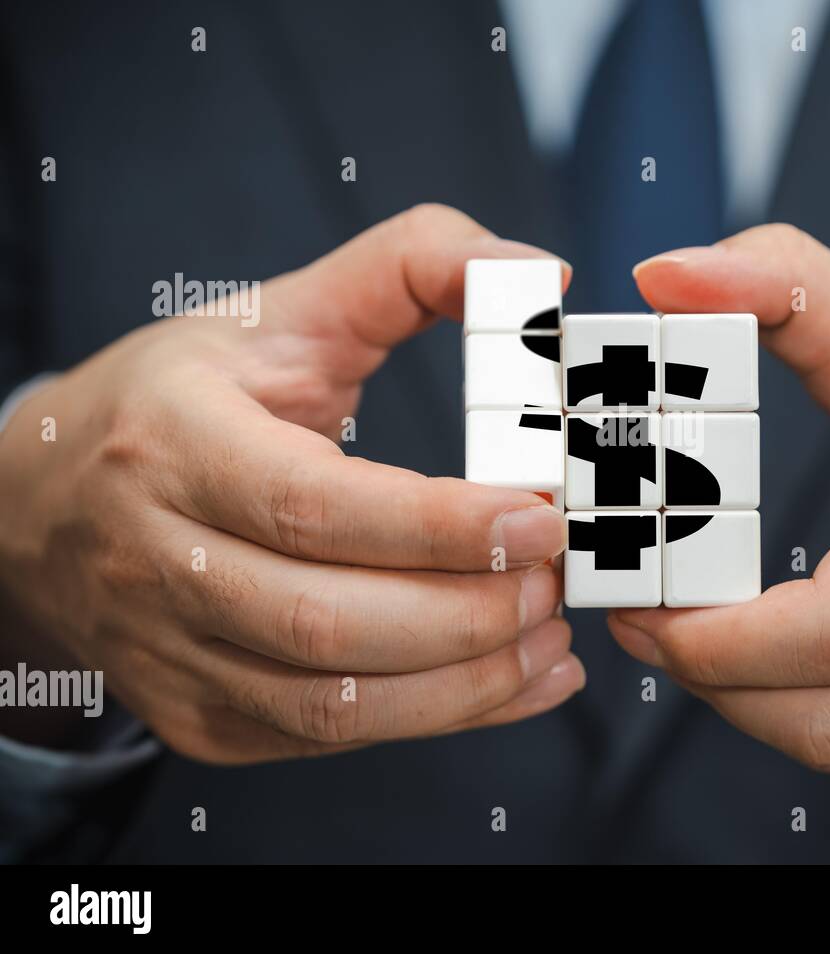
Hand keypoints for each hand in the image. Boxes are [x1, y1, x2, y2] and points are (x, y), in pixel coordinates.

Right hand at [0, 205, 582, 762]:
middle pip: (324, 622)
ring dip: (465, 683)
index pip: (309, 505)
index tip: (540, 519)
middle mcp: (155, 560)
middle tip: (554, 580)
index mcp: (172, 443)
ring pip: (330, 702)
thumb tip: (540, 272)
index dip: (435, 525)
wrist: (49, 503)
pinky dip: (439, 717)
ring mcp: (172, 653)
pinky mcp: (200, 715)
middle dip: (465, 613)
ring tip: (549, 637)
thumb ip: (412, 265)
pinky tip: (514, 680)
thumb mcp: (282, 310)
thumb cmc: (185, 397)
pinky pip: (329, 736)